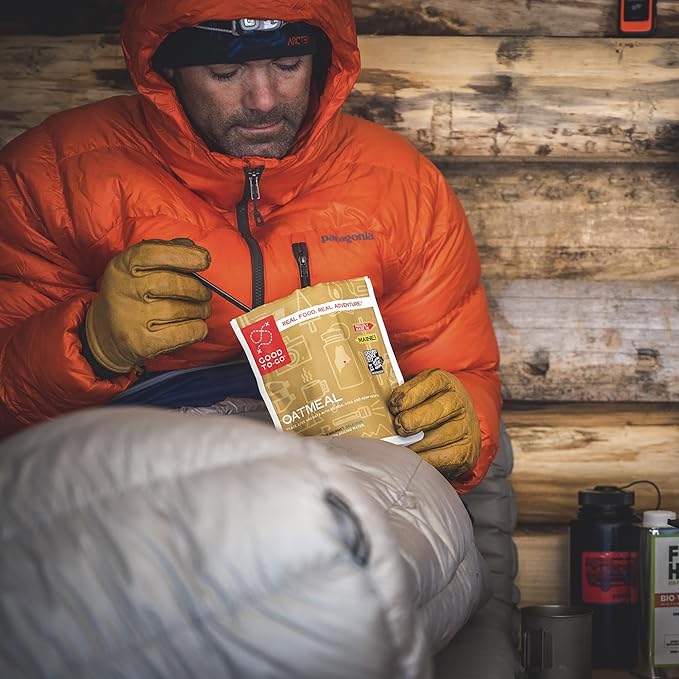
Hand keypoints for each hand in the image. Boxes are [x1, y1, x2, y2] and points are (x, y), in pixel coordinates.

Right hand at [85, 239, 211, 372]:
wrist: (105, 336)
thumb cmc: (131, 295)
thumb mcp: (136, 268)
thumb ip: (165, 253)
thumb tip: (194, 249)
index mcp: (124, 266)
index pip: (155, 253)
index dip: (185, 255)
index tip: (204, 260)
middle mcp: (126, 289)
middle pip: (174, 284)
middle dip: (198, 289)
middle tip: (204, 294)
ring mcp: (133, 318)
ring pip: (183, 310)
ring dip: (200, 310)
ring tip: (199, 310)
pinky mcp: (142, 342)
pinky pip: (185, 332)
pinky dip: (197, 328)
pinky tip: (195, 325)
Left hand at [389, 368, 480, 479]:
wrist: (458, 423)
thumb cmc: (428, 406)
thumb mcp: (417, 392)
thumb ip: (401, 396)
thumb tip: (377, 408)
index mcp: (444, 381)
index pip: (429, 383)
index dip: (409, 395)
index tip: (394, 406)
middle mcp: (459, 401)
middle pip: (434, 411)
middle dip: (411, 421)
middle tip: (398, 427)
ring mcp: (465, 426)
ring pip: (436, 437)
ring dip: (413, 444)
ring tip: (398, 446)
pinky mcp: (466, 450)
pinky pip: (442, 458)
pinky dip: (423, 459)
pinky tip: (412, 458)